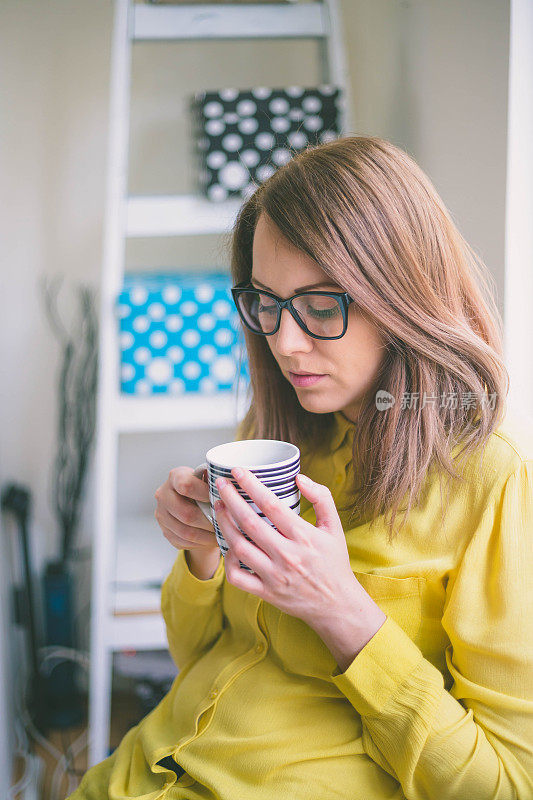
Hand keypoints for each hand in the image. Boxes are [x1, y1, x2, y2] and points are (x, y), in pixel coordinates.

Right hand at [154, 467, 218, 554]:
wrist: (193, 502)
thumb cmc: (204, 489)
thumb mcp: (208, 479)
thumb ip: (215, 481)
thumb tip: (230, 486)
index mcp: (175, 477)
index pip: (186, 485)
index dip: (205, 494)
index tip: (220, 500)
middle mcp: (163, 494)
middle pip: (186, 513)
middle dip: (208, 521)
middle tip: (224, 524)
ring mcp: (162, 514)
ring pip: (185, 531)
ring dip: (206, 536)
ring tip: (221, 535)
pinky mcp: (165, 531)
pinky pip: (183, 542)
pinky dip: (200, 543)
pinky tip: (212, 540)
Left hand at [214, 468, 369, 629]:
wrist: (337, 604)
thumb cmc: (333, 562)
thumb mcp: (334, 526)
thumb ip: (322, 498)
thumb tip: (299, 478)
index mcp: (303, 536)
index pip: (270, 504)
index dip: (251, 485)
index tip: (238, 471)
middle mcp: (287, 555)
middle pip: (249, 522)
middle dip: (230, 499)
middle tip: (220, 483)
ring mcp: (274, 575)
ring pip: (238, 547)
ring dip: (224, 524)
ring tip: (219, 508)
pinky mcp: (266, 592)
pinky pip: (237, 577)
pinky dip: (227, 560)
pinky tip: (227, 544)